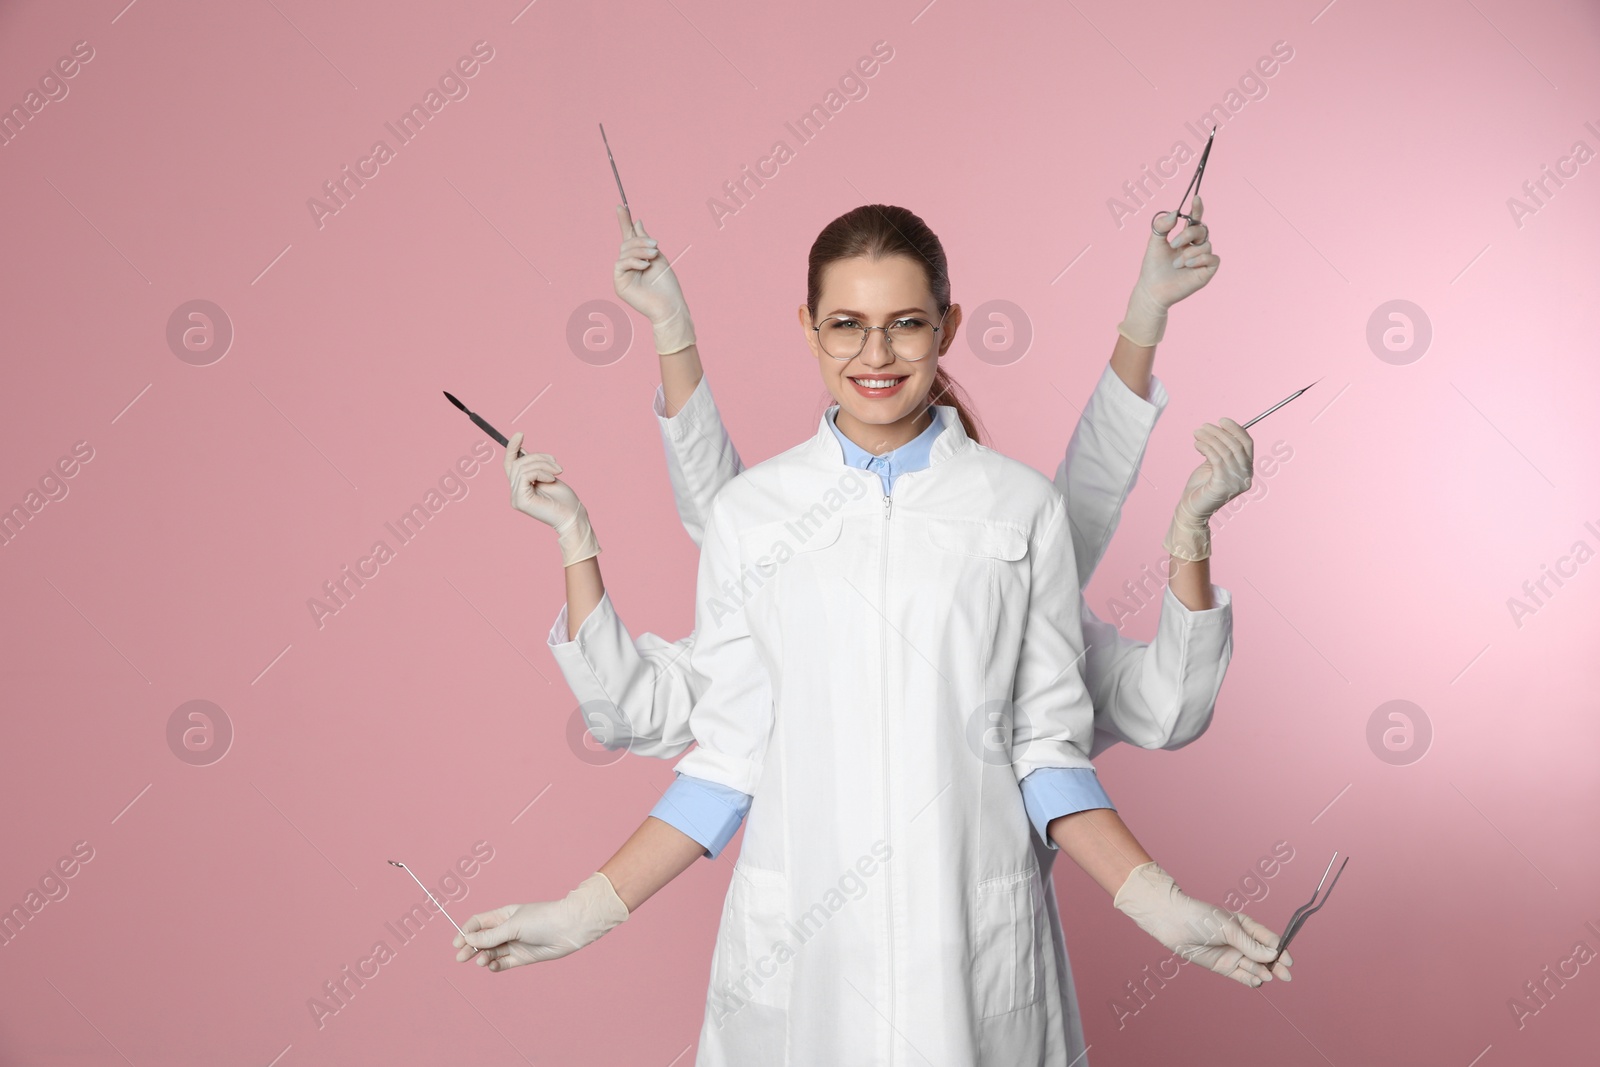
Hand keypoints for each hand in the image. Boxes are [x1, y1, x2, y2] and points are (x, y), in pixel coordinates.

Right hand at [453, 873, 630, 971]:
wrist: (570, 928)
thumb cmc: (543, 919)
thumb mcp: (513, 925)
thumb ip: (491, 935)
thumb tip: (468, 939)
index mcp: (503, 915)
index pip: (478, 923)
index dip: (466, 931)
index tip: (457, 943)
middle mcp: (507, 929)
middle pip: (482, 939)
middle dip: (470, 947)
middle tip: (461, 958)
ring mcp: (515, 944)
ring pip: (491, 952)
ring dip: (483, 957)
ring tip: (482, 961)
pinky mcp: (523, 957)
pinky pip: (504, 964)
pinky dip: (496, 966)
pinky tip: (492, 967)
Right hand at [504, 432, 599, 565]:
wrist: (572, 516)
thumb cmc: (564, 500)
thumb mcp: (548, 476)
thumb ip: (534, 467)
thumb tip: (523, 451)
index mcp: (520, 487)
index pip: (509, 464)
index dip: (512, 448)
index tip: (520, 434)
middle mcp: (515, 493)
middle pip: (518, 463)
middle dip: (538, 457)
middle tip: (556, 463)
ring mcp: (516, 498)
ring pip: (522, 467)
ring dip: (543, 464)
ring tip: (558, 471)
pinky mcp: (520, 500)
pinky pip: (525, 475)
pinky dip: (541, 472)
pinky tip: (552, 478)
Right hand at [612, 205, 695, 354]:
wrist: (669, 305)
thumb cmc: (667, 284)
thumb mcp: (657, 256)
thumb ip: (644, 241)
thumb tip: (638, 222)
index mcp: (638, 258)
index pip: (629, 237)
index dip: (624, 221)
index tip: (620, 205)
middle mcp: (628, 265)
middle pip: (626, 243)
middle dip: (640, 241)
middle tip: (656, 247)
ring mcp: (622, 275)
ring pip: (624, 252)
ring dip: (640, 251)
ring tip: (653, 257)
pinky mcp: (619, 284)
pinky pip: (620, 264)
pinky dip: (633, 261)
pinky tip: (644, 266)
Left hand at [1113, 862, 1291, 987]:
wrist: (1173, 923)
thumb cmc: (1201, 918)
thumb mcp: (1229, 928)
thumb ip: (1250, 944)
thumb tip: (1273, 954)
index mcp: (1246, 925)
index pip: (1269, 939)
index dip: (1280, 949)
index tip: (1287, 959)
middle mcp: (1241, 941)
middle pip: (1265, 956)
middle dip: (1276, 965)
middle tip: (1286, 975)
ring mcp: (1232, 954)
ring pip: (1255, 967)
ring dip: (1263, 972)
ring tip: (1266, 975)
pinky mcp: (1222, 966)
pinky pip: (1241, 976)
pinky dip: (1251, 979)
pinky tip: (1257, 981)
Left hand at [1118, 195, 1219, 346]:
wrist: (1152, 290)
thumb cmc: (1153, 268)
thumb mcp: (1155, 243)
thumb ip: (1162, 226)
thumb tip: (1175, 212)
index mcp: (1184, 238)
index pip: (1195, 220)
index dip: (1197, 208)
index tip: (1196, 198)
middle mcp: (1195, 246)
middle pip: (1202, 230)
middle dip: (1188, 234)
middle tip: (1173, 244)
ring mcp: (1202, 259)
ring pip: (1206, 245)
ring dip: (1189, 253)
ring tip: (1176, 264)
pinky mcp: (1206, 271)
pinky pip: (1213, 258)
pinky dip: (1200, 258)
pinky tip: (1188, 265)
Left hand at [1164, 417, 1253, 561]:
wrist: (1191, 508)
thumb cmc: (1201, 486)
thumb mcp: (1215, 464)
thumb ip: (1221, 450)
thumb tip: (1219, 428)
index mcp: (1247, 470)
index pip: (1247, 444)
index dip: (1236, 429)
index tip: (1222, 420)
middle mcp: (1245, 476)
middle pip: (1237, 445)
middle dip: (1219, 432)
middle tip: (1203, 426)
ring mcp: (1235, 482)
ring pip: (1226, 450)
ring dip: (1210, 438)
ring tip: (1197, 433)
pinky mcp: (1223, 485)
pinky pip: (1217, 459)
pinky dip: (1206, 447)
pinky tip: (1196, 444)